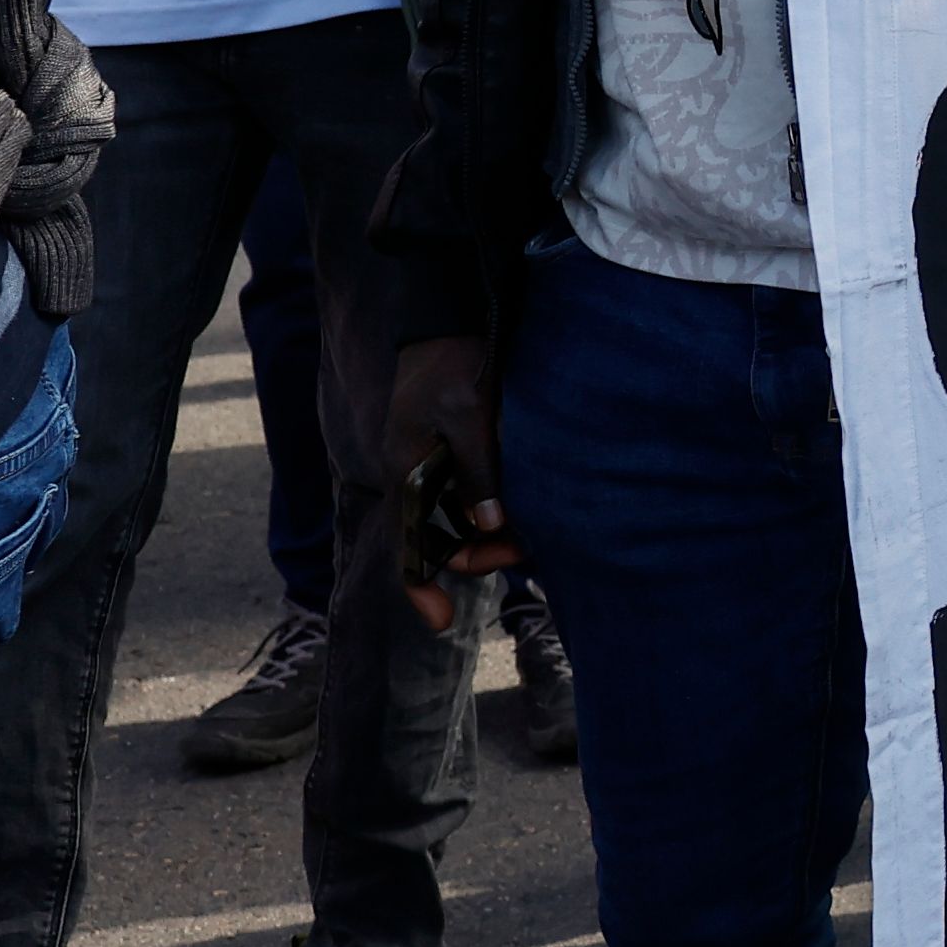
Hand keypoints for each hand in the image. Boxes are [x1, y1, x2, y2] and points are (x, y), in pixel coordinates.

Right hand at [384, 333, 512, 633]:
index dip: (421, 589)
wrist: (447, 324)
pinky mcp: (453, 452)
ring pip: (462, 519)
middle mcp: (416, 478)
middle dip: (484, 553)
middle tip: (531, 549)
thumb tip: (490, 525)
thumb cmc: (454, 366)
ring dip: (496, 531)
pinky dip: (497, 507)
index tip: (443, 622)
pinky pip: (472, 494)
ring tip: (539, 530)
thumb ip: (478, 470)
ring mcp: (434, 466)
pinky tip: (529, 505)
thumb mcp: (466, 417)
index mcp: (407, 475)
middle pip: (443, 539)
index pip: (407, 546)